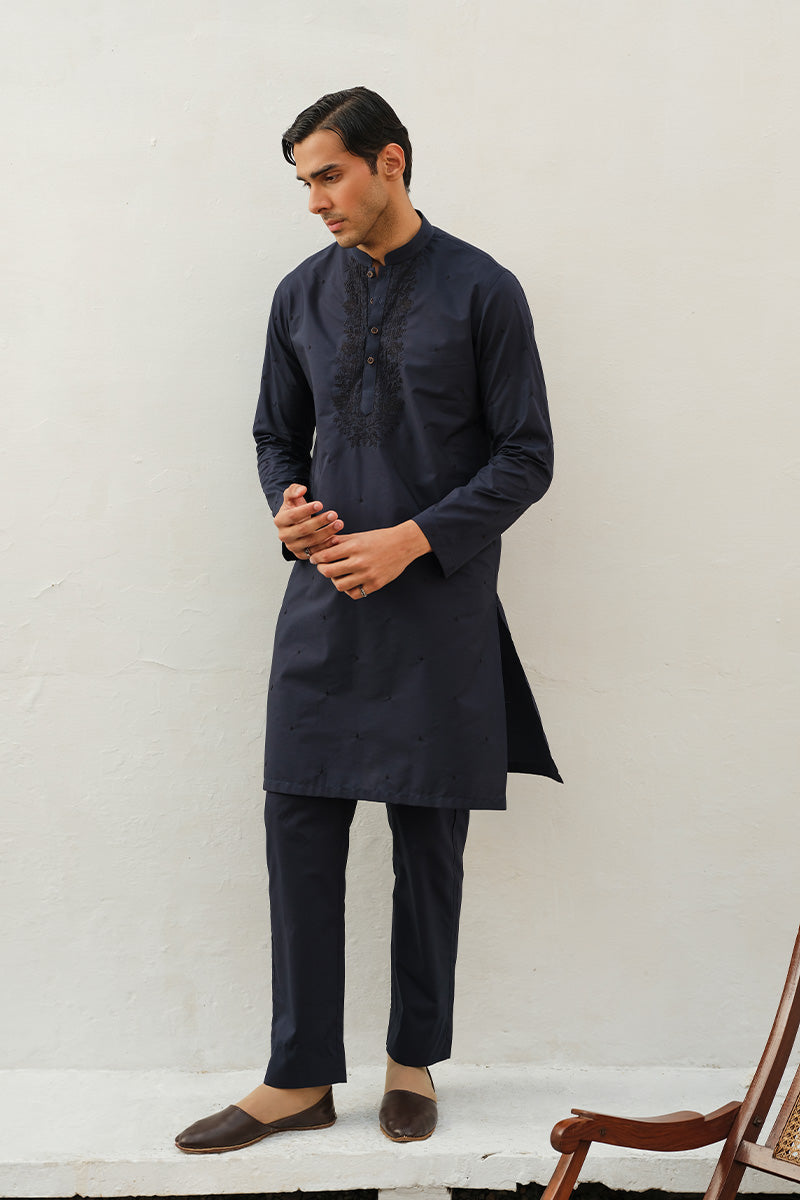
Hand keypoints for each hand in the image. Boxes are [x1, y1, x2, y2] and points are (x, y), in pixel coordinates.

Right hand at [274, 483, 342, 559]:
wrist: (296, 525)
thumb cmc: (295, 509)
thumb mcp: (291, 497)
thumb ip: (294, 490)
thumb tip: (302, 489)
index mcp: (279, 521)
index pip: (292, 516)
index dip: (306, 510)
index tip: (320, 504)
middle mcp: (284, 536)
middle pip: (303, 529)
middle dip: (319, 522)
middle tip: (334, 514)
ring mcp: (293, 547)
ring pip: (311, 541)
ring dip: (326, 533)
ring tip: (339, 524)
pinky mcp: (302, 555)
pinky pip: (315, 552)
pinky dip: (326, 546)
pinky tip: (336, 538)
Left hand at [309, 521, 430, 598]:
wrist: (404, 544)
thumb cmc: (380, 538)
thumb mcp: (359, 536)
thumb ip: (340, 540)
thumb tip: (321, 544)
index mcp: (354, 547)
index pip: (326, 556)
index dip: (316, 558)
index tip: (315, 559)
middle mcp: (360, 562)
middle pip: (329, 572)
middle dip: (322, 569)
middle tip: (323, 567)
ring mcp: (368, 575)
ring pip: (340, 585)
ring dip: (335, 580)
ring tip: (338, 575)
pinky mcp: (375, 585)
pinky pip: (354, 593)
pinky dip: (349, 589)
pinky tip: (350, 582)